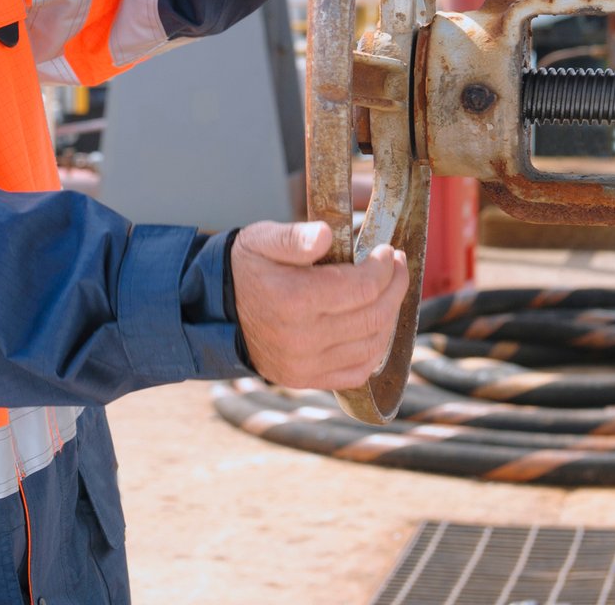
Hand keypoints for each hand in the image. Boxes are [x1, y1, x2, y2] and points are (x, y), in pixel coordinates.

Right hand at [230, 220, 408, 388]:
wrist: (217, 308)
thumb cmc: (247, 267)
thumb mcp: (263, 239)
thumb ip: (295, 238)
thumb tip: (326, 235)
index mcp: (294, 299)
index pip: (362, 288)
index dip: (384, 269)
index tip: (388, 251)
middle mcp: (302, 338)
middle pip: (373, 317)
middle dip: (394, 288)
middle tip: (397, 267)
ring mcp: (305, 364)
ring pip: (371, 346)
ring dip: (389, 317)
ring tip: (390, 292)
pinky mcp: (306, 379)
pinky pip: (357, 372)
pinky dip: (375, 350)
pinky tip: (376, 326)